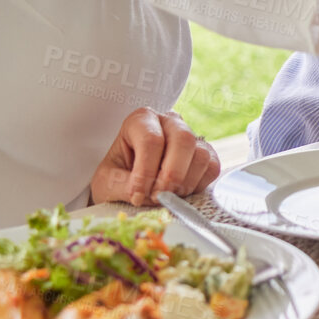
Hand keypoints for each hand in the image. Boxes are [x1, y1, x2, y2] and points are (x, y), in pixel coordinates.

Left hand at [89, 108, 219, 206]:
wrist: (128, 182)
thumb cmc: (116, 176)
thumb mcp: (106, 181)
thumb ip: (122, 185)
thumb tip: (143, 195)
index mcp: (141, 120)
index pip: (151, 140)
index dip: (146, 171)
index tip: (137, 195)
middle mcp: (170, 122)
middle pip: (183, 140)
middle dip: (171, 175)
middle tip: (158, 197)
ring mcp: (192, 135)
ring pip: (201, 155)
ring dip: (184, 183)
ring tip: (165, 196)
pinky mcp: (207, 153)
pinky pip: (212, 168)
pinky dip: (197, 185)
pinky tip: (179, 191)